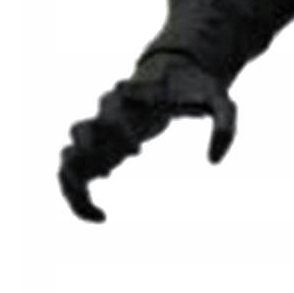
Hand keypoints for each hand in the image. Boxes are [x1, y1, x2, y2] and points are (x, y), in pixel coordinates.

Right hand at [57, 52, 236, 222]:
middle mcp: (108, 114)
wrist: (174, 74)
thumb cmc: (196, 88)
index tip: (137, 152)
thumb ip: (225, 124)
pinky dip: (77, 196)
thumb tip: (213, 162)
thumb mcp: (220, 100)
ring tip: (99, 210)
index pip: (111, 108)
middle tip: (122, 167)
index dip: (116, 130)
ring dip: (73, 181)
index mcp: (132, 98)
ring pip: (68, 155)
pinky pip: (73, 173)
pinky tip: (101, 218)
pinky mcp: (100, 150)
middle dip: (93, 151)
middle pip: (80, 130)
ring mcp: (101, 133)